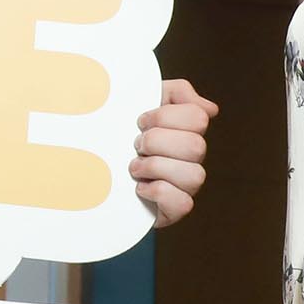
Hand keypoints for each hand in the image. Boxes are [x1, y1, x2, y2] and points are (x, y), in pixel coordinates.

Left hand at [134, 77, 218, 226]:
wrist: (92, 172)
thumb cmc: (119, 135)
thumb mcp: (139, 102)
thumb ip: (176, 93)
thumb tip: (211, 110)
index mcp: (185, 130)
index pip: (198, 117)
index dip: (165, 116)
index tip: (140, 121)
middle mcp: (191, 158)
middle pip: (196, 145)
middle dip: (156, 141)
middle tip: (136, 145)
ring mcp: (186, 185)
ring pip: (194, 175)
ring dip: (155, 167)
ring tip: (134, 167)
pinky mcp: (175, 210)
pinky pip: (183, 204)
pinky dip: (157, 192)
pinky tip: (139, 187)